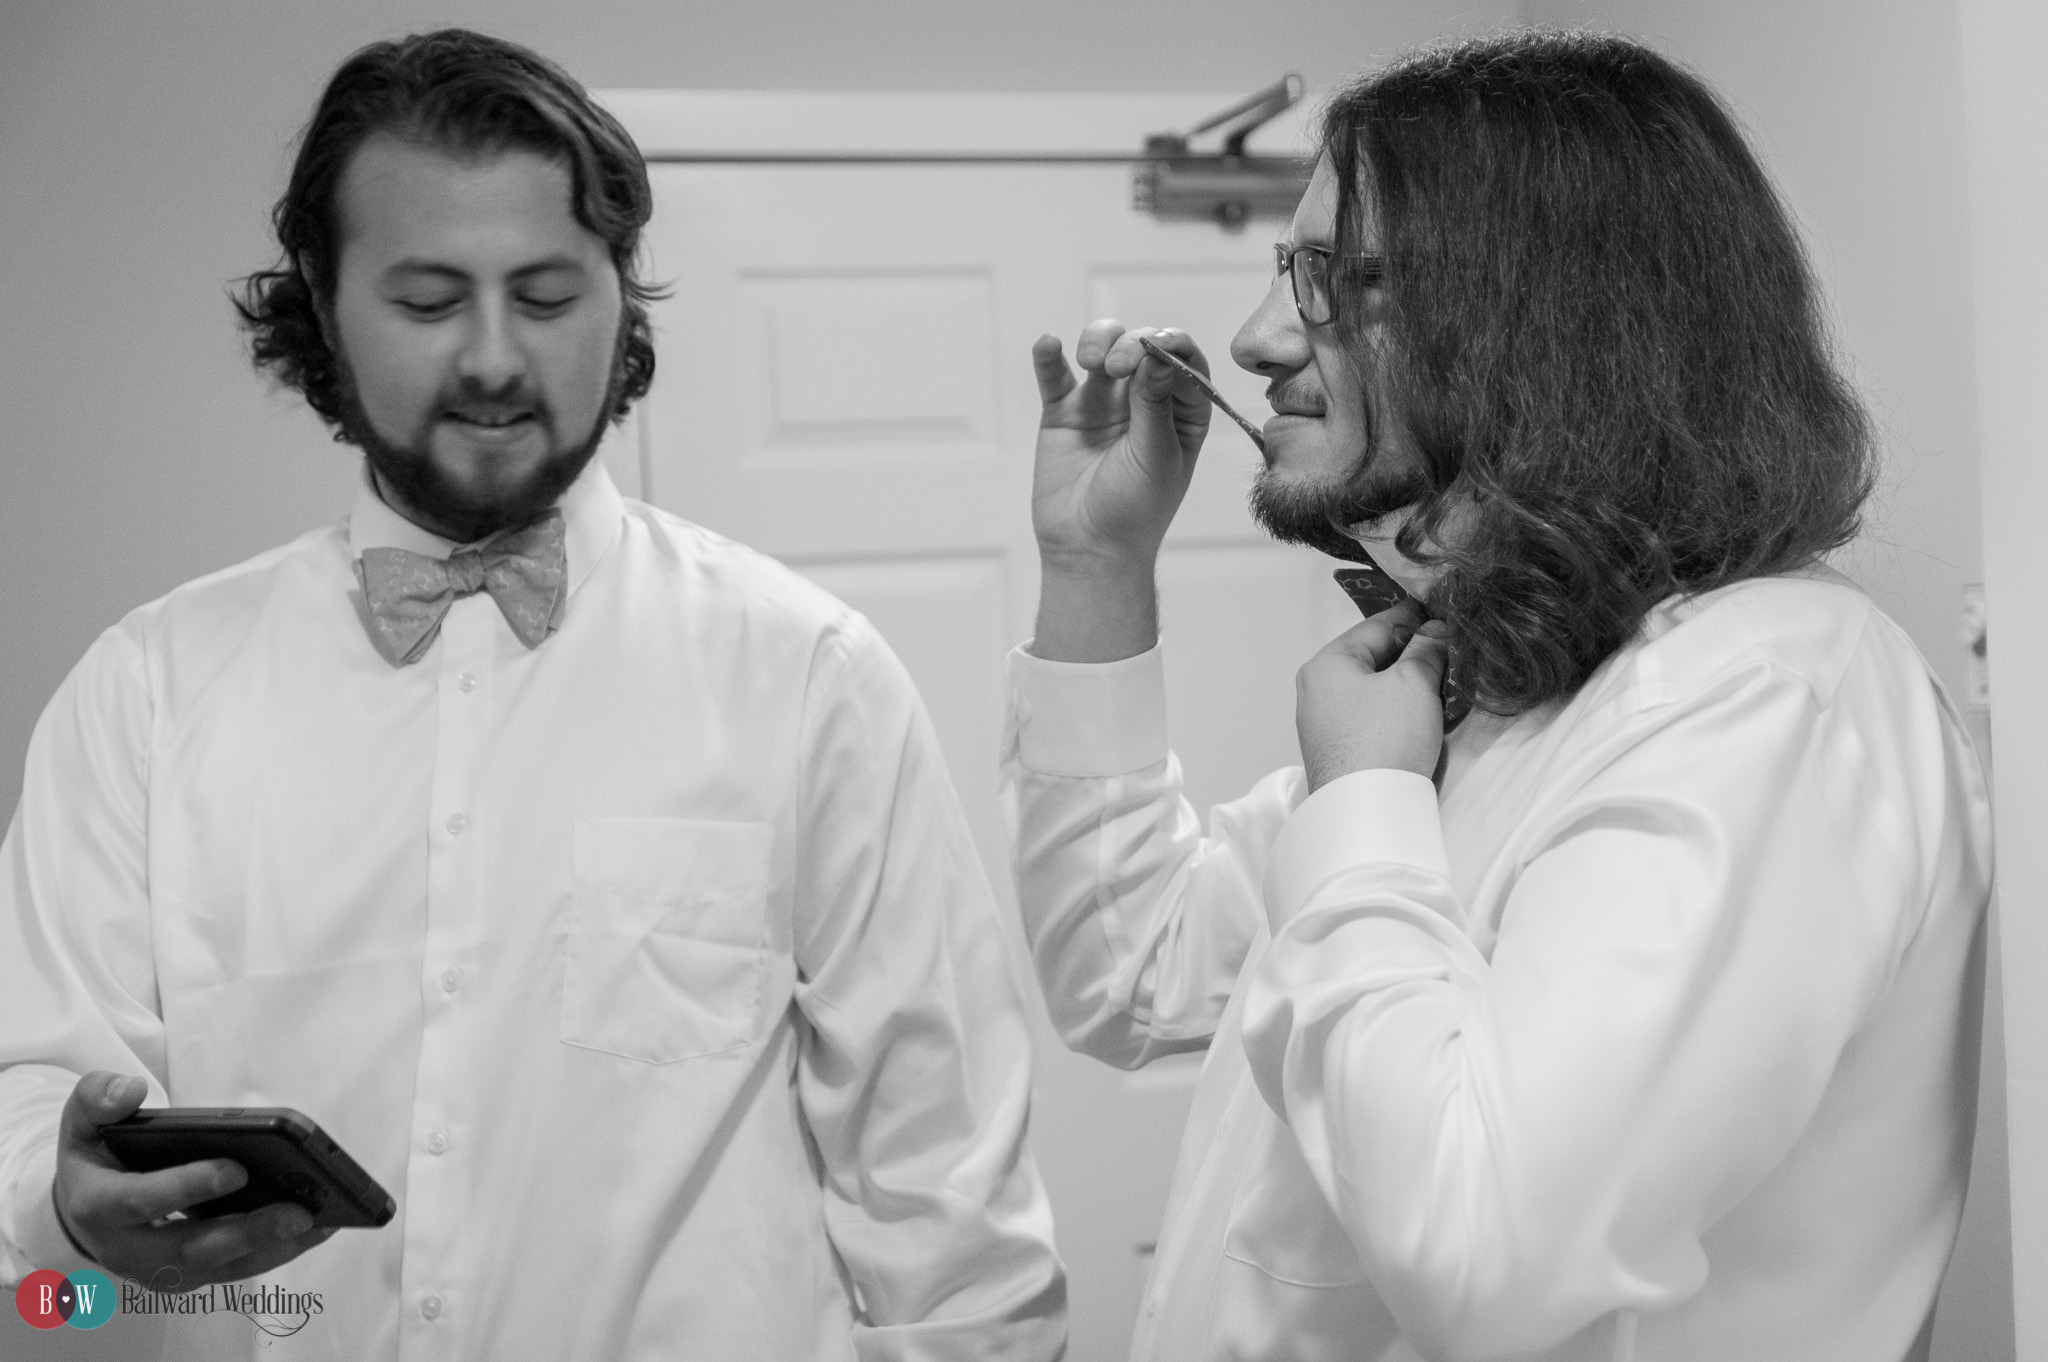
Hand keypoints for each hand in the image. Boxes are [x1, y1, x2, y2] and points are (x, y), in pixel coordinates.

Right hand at [52, 1071, 334, 1291]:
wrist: (85, 1204)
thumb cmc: (97, 1153)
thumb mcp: (82, 1118)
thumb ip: (97, 1097)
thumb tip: (130, 1091)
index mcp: (97, 1206)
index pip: (140, 1201)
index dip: (188, 1187)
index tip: (238, 1168)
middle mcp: (127, 1249)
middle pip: (190, 1249)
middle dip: (247, 1232)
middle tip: (298, 1211)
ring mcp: (160, 1268)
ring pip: (221, 1268)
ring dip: (274, 1248)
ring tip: (321, 1220)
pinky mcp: (191, 1274)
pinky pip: (237, 1269)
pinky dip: (278, 1251)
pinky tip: (318, 1226)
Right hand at [1029, 322, 1212, 660]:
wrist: (1089, 549)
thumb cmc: (1135, 511)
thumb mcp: (1156, 456)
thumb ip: (1155, 403)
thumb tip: (1158, 352)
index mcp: (1181, 412)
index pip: (1183, 361)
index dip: (1173, 343)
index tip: (1157, 343)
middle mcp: (1143, 401)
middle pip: (1140, 346)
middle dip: (1131, 344)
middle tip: (1118, 367)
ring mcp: (1101, 404)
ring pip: (1101, 350)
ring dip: (1097, 341)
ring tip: (1091, 360)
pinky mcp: (1064, 413)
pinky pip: (1056, 376)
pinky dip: (1049, 357)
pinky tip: (1048, 344)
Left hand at [1296, 605, 1448, 789]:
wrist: (1368, 811)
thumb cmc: (1384, 740)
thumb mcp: (1413, 683)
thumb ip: (1426, 650)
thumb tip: (1435, 630)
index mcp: (1326, 664)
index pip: (1375, 626)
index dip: (1413, 618)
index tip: (1443, 612)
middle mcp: (1317, 691)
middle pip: (1372, 659)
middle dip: (1412, 654)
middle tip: (1450, 650)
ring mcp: (1326, 725)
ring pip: (1374, 691)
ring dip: (1407, 685)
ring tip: (1443, 682)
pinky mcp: (1341, 752)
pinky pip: (1372, 719)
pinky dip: (1397, 712)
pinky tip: (1423, 716)